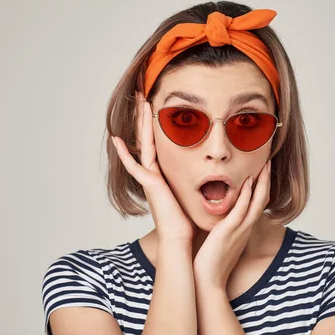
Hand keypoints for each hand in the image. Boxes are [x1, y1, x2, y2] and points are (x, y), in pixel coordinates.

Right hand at [111, 91, 195, 241]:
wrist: (180, 238)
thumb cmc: (187, 221)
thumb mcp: (194, 194)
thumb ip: (200, 183)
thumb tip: (217, 175)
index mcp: (164, 175)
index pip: (160, 144)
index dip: (157, 125)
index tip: (158, 108)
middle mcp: (154, 174)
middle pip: (149, 138)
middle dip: (147, 117)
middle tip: (143, 96)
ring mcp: (149, 178)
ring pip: (144, 144)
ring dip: (141, 123)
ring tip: (139, 103)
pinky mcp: (149, 184)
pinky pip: (134, 165)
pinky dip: (124, 153)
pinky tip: (117, 140)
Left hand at [192, 159, 271, 290]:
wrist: (206, 281)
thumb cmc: (210, 262)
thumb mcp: (220, 240)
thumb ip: (222, 227)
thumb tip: (217, 217)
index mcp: (243, 229)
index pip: (256, 204)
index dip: (261, 188)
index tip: (261, 172)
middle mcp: (245, 228)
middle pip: (262, 200)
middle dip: (266, 181)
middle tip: (268, 163)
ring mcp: (239, 230)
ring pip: (256, 202)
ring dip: (261, 183)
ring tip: (264, 166)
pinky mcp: (229, 232)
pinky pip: (241, 210)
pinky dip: (246, 195)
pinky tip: (248, 181)